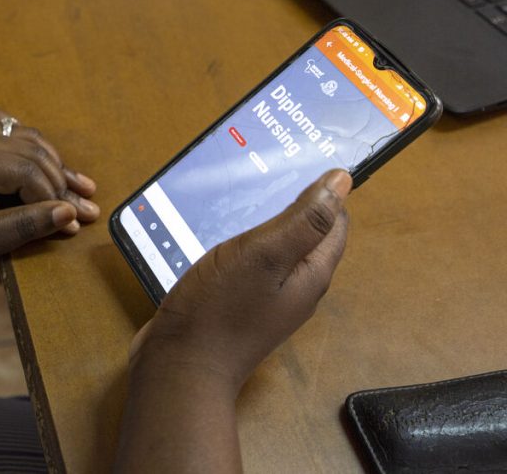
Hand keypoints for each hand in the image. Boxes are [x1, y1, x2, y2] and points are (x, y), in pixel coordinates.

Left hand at [0, 110, 98, 278]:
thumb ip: (23, 227)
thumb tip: (68, 214)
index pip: (24, 169)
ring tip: (83, 193)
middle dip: (61, 185)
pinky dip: (40, 151)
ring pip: (31, 140)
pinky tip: (56, 168)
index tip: (69, 224)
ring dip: (57, 167)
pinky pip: (19, 132)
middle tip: (86, 214)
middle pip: (32, 153)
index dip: (51, 196)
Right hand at [129, 170, 350, 394]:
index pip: (334, 223)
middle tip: (263, 166)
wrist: (179, 365)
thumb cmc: (222, 308)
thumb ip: (305, 220)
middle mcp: (295, 287)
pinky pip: (245, 262)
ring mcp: (264, 298)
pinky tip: (213, 228)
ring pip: (271, 247)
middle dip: (291, 201)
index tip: (299, 159)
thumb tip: (343, 180)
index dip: (325, 191)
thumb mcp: (265, 255)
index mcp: (311, 274)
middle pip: (304, 235)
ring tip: (236, 189)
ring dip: (259, 219)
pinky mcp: (235, 303)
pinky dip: (237, 240)